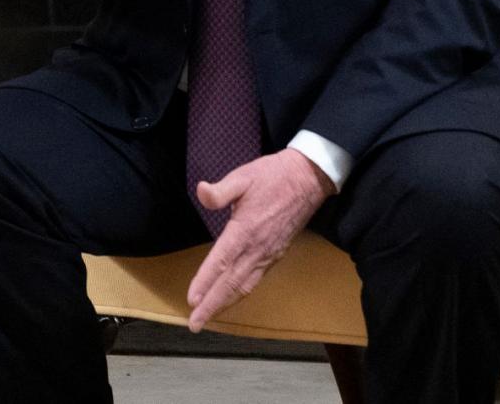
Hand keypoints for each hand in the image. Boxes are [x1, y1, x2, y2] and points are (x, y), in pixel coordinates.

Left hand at [185, 149, 334, 331]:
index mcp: (245, 230)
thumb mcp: (242, 176)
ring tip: (208, 317)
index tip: (191, 300)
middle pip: (232, 283)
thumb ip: (221, 190)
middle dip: (212, 305)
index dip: (205, 282)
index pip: (221, 262)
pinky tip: (231, 298)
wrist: (308, 180)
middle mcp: (257, 248)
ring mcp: (268, 254)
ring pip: (244, 285)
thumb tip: (200, 191)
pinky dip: (240, 293)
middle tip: (195, 324)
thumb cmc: (272, 176)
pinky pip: (255, 280)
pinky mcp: (276, 255)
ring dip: (225, 303)